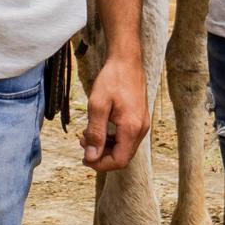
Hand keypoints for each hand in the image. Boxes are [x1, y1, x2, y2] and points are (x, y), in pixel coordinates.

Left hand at [80, 53, 148, 170]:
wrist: (126, 60)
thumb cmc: (112, 79)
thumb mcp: (97, 105)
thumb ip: (95, 133)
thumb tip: (91, 157)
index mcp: (132, 128)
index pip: (119, 161)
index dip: (101, 164)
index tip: (84, 158)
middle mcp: (141, 129)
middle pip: (122, 156)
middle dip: (101, 155)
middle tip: (83, 143)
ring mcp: (142, 124)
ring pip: (124, 148)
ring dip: (105, 147)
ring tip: (87, 135)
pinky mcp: (139, 119)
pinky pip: (126, 138)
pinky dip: (112, 139)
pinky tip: (99, 129)